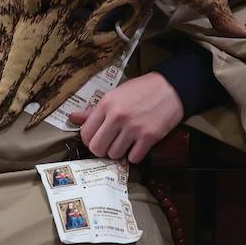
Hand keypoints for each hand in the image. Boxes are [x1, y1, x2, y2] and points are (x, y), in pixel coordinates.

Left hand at [68, 73, 183, 163]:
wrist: (172, 87)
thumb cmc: (143, 89)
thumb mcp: (116, 94)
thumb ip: (95, 110)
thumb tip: (73, 118)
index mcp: (106, 104)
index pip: (86, 133)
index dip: (90, 140)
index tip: (98, 138)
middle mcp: (118, 116)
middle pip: (97, 148)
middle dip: (102, 150)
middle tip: (110, 144)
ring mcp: (134, 128)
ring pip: (114, 155)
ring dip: (120, 152)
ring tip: (126, 143)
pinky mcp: (149, 136)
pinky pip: (134, 158)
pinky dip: (135, 155)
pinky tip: (138, 146)